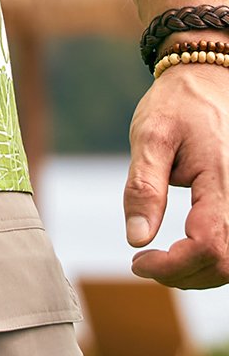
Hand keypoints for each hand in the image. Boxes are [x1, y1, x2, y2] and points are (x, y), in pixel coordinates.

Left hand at [123, 63, 228, 286]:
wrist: (206, 81)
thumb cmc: (177, 106)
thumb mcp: (150, 136)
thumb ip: (143, 187)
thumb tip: (136, 238)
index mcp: (221, 181)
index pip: (208, 246)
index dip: (173, 265)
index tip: (137, 261)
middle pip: (224, 262)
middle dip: (183, 275)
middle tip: (144, 264)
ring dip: (197, 272)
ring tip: (159, 261)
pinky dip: (209, 259)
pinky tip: (182, 251)